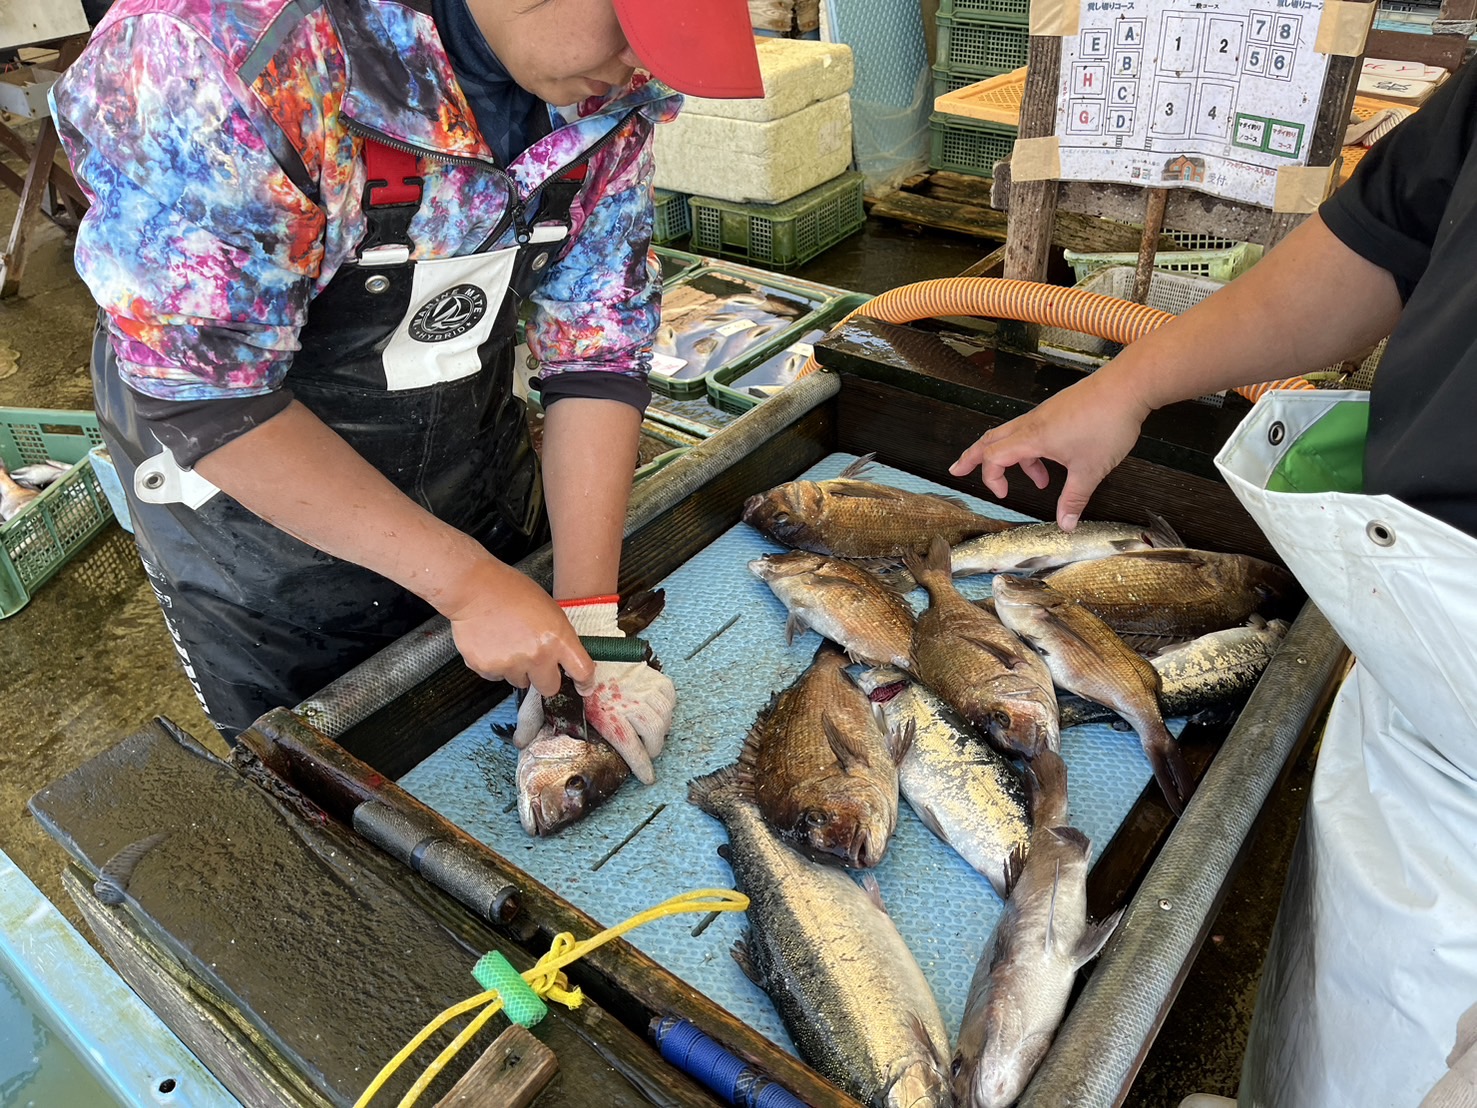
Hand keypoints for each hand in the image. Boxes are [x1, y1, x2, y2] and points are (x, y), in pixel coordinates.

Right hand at [437, 558, 594, 696]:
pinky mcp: (486, 668)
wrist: (473, 588)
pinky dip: (495, 665)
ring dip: (517, 669)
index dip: (584, 682)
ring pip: (521, 682)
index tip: (583, 686)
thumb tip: (565, 658)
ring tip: (507, 642)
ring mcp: (510, 664)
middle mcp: (536, 656)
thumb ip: (558, 637)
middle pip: (549, 688)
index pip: (581, 671)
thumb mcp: (549, 609)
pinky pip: (497, 677)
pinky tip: (491, 643)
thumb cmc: (510, 591)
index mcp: (557, 638)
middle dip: (545, 679)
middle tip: (535, 663)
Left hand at [511, 597, 674, 783]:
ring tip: (653, 734)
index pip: (632, 747)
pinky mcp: (649, 673)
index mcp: (606, 714)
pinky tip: (659, 710)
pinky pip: (668, 694)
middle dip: (655, 749)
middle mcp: (629, 703)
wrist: (587, 631)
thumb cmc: (564, 665)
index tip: (647, 777)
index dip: (642, 765)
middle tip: (649, 752)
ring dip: (662, 728)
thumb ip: (532, 720)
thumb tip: (519, 743)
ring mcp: (642, 687)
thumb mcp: (545, 694)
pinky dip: (668, 705)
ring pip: (665, 716)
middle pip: (656, 734)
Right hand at [949, 369, 1152, 530]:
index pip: (993, 457)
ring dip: (1015, 458)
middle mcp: (1032, 423)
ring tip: (1038, 480)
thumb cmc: (1107, 423)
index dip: (991, 478)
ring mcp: (1045, 414)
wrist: (1128, 386)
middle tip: (958, 469)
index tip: (1002, 494)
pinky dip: (1034, 448)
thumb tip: (1065, 525)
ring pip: (1014, 434)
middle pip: (990, 439)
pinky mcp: (1059, 409)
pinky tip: (1058, 460)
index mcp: (1032, 437)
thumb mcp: (1090, 470)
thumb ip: (1074, 499)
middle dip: (972, 456)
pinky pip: (1034, 430)